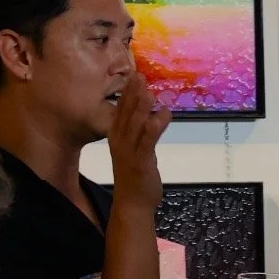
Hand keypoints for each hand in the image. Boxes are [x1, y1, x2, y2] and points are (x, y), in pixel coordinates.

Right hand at [109, 69, 168, 208]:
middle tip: (139, 75)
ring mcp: (129, 151)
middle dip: (133, 93)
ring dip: (141, 107)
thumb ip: (141, 132)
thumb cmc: (134, 176)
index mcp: (116, 136)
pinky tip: (162, 114)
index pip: (120, 110)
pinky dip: (154, 127)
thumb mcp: (135, 149)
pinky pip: (148, 142)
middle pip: (126, 113)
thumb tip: (150, 114)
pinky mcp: (141, 162)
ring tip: (148, 90)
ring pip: (135, 125)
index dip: (127, 92)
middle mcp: (119, 141)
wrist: (132, 203)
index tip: (132, 74)